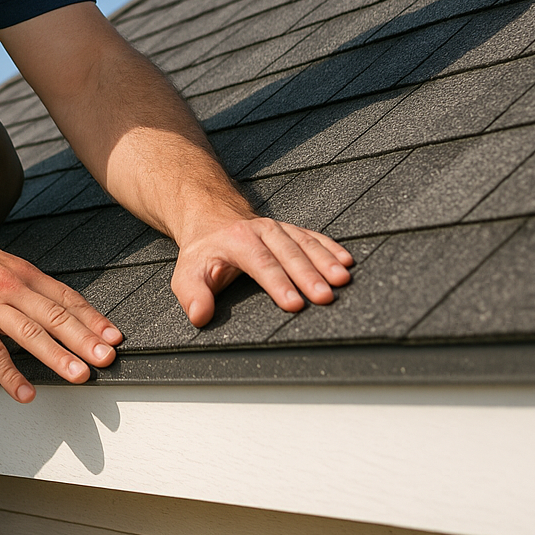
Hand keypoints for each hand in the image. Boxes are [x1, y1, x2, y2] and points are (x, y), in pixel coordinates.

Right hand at [0, 235, 122, 402]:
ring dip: (57, 356)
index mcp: (24, 273)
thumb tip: (52, 303)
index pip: (66, 297)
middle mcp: (12, 287)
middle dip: (84, 339)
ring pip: (29, 332)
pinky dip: (10, 374)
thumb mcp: (1, 262)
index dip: (92, 318)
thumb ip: (26, 284)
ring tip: (78, 375)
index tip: (113, 336)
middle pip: (55, 315)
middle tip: (106, 358)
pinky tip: (25, 392)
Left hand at [172, 213, 353, 325]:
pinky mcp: (291, 231)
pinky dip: (331, 248)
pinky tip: (347, 260)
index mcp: (237, 240)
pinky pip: (313, 237)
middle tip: (325, 297)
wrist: (211, 218)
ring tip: (343, 280)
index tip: (294, 304)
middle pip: (288, 253)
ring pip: (305, 243)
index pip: (261, 264)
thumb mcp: (187, 273)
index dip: (279, 284)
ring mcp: (279, 229)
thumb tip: (200, 315)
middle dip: (309, 275)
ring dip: (326, 261)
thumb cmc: (202, 252)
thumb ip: (192, 294)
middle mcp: (262, 230)